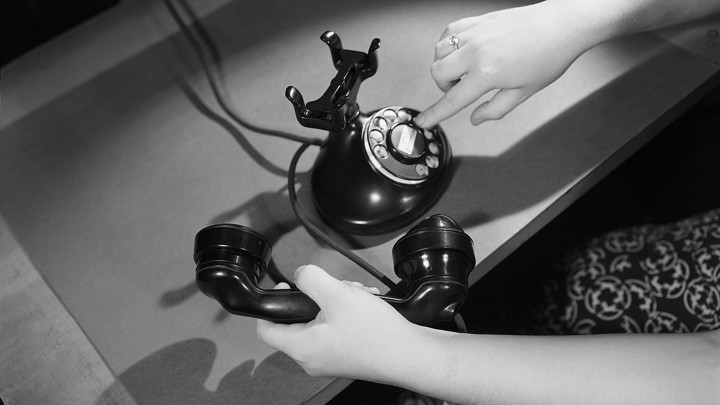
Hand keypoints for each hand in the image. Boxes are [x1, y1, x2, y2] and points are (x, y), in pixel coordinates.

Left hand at [256, 265, 420, 379]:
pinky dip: (347, 313)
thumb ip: (311, 279)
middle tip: (335, 288)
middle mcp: (312, 359)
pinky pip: (335, 330)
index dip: (271, 304)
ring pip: (320, 322)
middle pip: (298, 320)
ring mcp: (329, 359)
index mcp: (302, 348)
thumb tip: (301, 274)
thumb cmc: (376, 334)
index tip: (287, 288)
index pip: (265, 329)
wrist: (410, 355)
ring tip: (356, 295)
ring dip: (337, 302)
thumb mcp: (338, 294)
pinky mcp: (346, 357)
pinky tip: (364, 304)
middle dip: (318, 297)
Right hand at [415, 1, 597, 127]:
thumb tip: (476, 118)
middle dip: (443, 86)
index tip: (423, 121)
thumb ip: (495, 109)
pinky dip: (448, 44)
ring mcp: (475, 33)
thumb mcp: (524, 92)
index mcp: (488, 73)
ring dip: (445, 65)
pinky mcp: (478, 20)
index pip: (452, 100)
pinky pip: (448, 32)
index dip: (434, 114)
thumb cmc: (549, 56)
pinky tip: (462, 51)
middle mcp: (477, 51)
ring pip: (439, 51)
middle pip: (437, 72)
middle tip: (460, 89)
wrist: (562, 25)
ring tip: (464, 69)